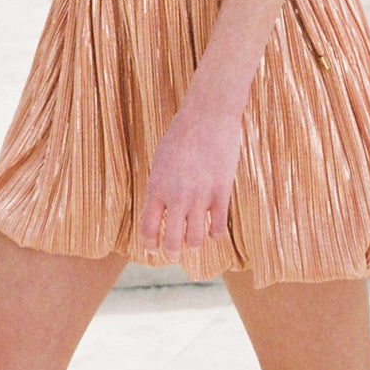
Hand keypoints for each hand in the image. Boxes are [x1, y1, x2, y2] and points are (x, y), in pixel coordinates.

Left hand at [140, 102, 242, 259]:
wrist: (208, 114)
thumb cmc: (182, 133)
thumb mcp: (161, 160)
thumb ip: (159, 188)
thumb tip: (159, 213)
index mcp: (157, 188)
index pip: (148, 230)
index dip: (150, 245)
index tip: (154, 250)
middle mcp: (177, 197)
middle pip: (172, 243)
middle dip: (172, 254)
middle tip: (174, 254)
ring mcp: (200, 197)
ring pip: (195, 240)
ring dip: (193, 243)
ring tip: (194, 240)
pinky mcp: (221, 193)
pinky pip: (218, 228)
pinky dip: (215, 233)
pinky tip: (213, 228)